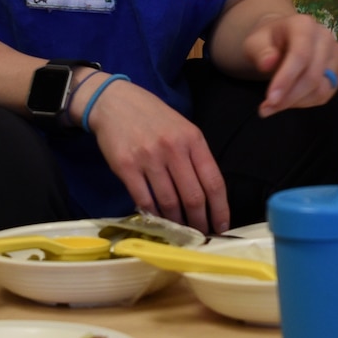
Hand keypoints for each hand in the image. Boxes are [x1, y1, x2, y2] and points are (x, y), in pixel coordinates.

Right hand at [83, 79, 229, 233]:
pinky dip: (153, 214)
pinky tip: (158, 219)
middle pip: (193, 197)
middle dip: (200, 222)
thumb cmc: (153, 117)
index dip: (220, 209)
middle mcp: (173, 149)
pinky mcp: (126, 167)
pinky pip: (144, 199)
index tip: (222, 226)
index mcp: (193, 140)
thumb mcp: (182, 129)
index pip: (214, 182)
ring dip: (177, 222)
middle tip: (201, 235)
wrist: (115, 102)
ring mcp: (149, 158)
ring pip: (169, 202)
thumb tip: (207, 195)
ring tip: (181, 231)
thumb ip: (195, 157)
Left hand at [243, 13, 337, 117]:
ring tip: (274, 106)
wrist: (282, 38)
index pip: (300, 55)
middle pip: (313, 76)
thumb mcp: (254, 42)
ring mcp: (336, 54)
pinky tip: (290, 100)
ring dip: (297, 103)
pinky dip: (306, 102)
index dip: (286, 80)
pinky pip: (326, 94)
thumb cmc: (267, 41)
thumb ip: (259, 51)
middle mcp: (326, 37)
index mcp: (304, 26)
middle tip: (266, 109)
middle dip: (289, 97)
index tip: (270, 99)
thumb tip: (268, 63)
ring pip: (322, 89)